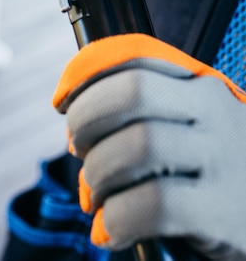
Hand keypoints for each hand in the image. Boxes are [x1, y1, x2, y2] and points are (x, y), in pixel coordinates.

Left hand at [52, 33, 245, 259]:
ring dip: (99, 173)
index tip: (62, 102)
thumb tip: (77, 128)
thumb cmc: (212, 172)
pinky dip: (118, 217)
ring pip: (140, 146)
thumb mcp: (191, 127)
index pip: (136, 57)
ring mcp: (223, 160)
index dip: (86, 74)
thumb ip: (147, 113)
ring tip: (99, 194)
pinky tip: (113, 228)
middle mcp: (214, 113)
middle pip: (133, 92)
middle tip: (79, 147)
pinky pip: (154, 205)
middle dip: (87, 117)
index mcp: (201, 86)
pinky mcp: (224, 213)